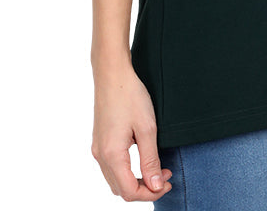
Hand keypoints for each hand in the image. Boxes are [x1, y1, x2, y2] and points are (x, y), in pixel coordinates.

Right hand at [92, 66, 174, 200]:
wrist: (112, 73)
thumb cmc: (131, 96)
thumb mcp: (147, 128)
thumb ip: (150, 159)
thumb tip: (155, 186)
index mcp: (111, 155)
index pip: (129, 191)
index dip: (150, 193)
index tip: (168, 181)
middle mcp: (100, 155)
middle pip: (121, 189)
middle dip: (144, 189)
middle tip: (165, 175)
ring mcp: (97, 148)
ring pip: (115, 180)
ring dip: (136, 180)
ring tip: (157, 168)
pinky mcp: (99, 140)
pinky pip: (111, 167)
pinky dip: (127, 171)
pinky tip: (142, 158)